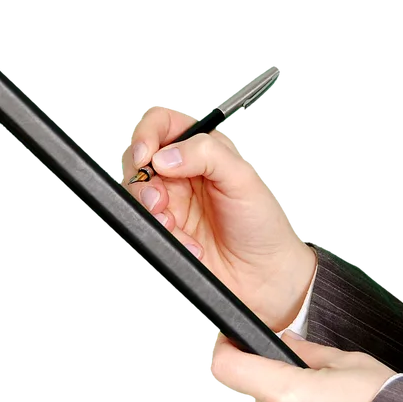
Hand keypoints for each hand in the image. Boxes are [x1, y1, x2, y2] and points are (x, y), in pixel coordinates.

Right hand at [120, 104, 316, 331]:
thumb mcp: (243, 179)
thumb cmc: (263, 226)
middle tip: (161, 199)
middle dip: (144, 180)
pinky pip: (147, 226)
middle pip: (140, 159)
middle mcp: (183, 173)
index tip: (147, 155)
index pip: (163, 125)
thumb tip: (166, 156)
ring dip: (152, 211)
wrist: (264, 276)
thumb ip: (206, 155)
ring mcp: (172, 202)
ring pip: (138, 193)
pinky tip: (188, 243)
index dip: (148, 134)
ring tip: (174, 224)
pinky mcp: (167, 230)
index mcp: (204, 150)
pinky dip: (163, 236)